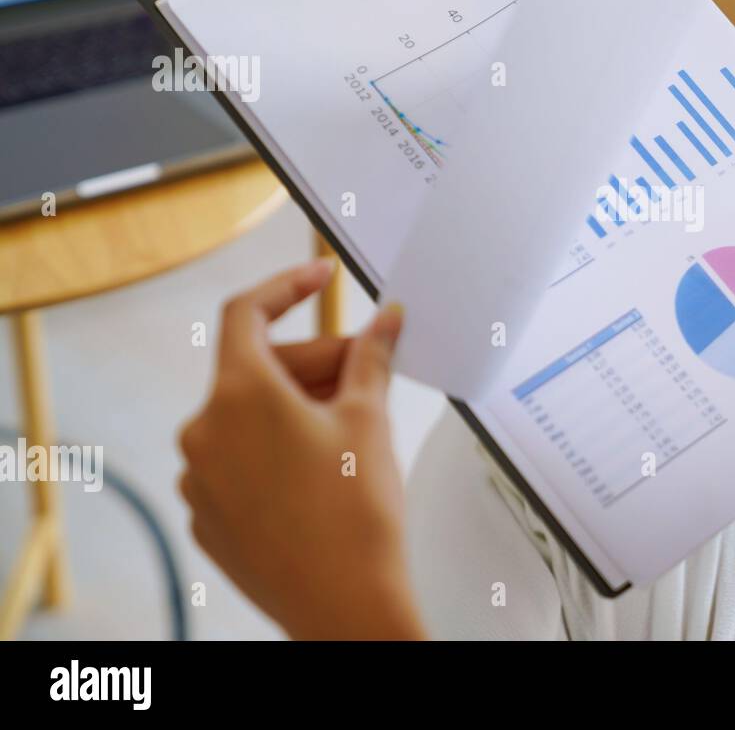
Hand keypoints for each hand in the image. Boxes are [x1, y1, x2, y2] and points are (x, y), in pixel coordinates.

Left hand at [179, 260, 424, 639]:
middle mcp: (204, 432)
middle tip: (366, 370)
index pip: (246, 312)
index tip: (319, 276)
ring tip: (351, 424)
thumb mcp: (369, 418)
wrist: (346, 607)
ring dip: (296, 406)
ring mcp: (200, 479)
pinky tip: (324, 468)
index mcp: (239, 395)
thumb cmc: (357, 516)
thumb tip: (386, 320)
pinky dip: (278, 448)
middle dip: (313, 361)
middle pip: (256, 367)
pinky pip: (240, 461)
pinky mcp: (208, 517)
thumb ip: (371, 356)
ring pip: (247, 416)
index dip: (286, 285)